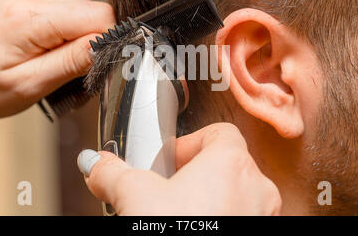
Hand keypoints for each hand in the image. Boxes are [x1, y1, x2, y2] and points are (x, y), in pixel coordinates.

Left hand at [0, 0, 114, 122]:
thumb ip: (73, 62)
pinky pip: (71, 0)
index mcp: (27, 17)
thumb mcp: (31, 85)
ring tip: (52, 50)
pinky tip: (48, 37)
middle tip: (64, 62)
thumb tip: (106, 43)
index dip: (104, 42)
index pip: (98, 16)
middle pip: (94, 8)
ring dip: (79, 30)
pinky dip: (68, 21)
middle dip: (90, 38)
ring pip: (85, 3)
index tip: (91, 63)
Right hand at [78, 123, 281, 214]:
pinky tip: (193, 228)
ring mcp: (261, 215)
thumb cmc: (177, 231)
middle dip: (194, 174)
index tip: (168, 159)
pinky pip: (240, 215)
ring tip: (178, 212)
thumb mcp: (134, 196)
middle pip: (225, 163)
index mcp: (231, 162)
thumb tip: (96, 164)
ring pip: (235, 193)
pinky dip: (220, 217)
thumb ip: (113, 172)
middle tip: (169, 188)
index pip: (218, 132)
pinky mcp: (259, 233)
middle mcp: (255, 187)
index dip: (189, 141)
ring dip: (208, 198)